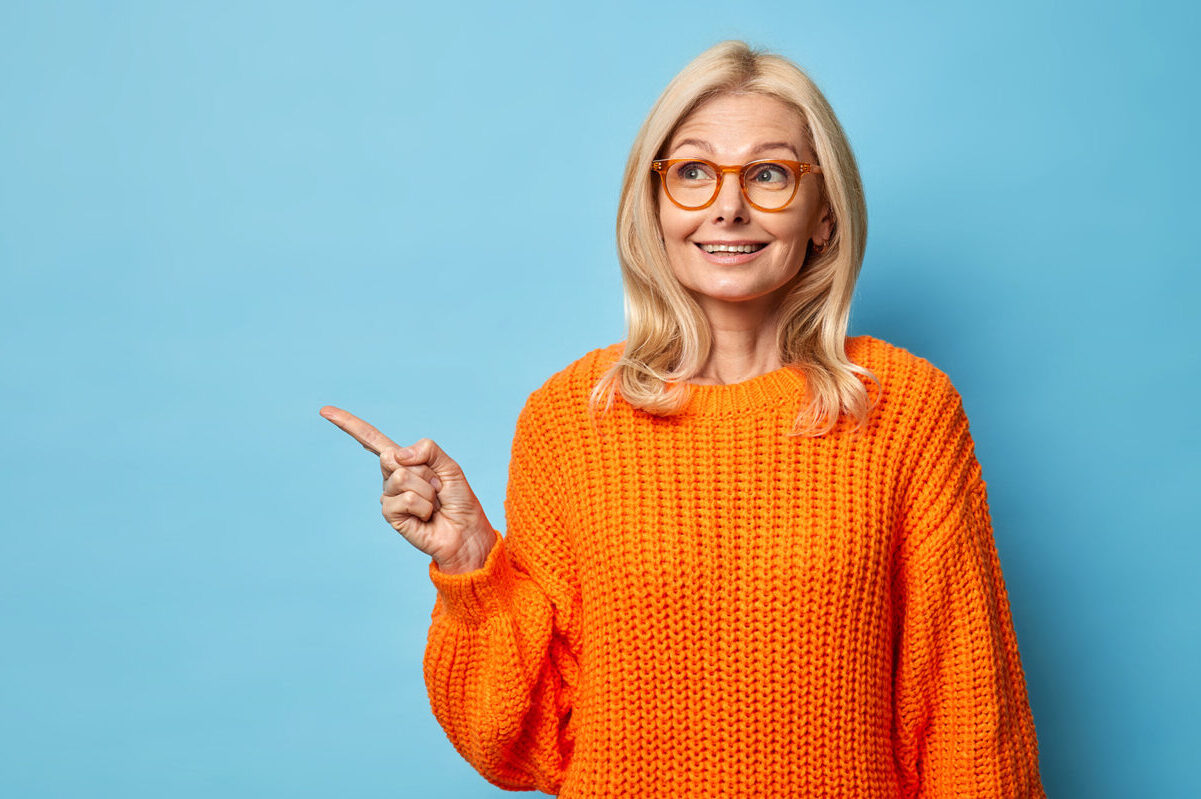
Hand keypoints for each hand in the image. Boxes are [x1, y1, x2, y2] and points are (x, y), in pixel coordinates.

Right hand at [319, 405, 494, 573]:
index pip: (372, 439)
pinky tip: (426, 516)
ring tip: (433, 503)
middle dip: (424, 470)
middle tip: (436, 487)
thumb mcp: (449, 465)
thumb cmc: (458, 499)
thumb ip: (428, 450)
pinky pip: (407, 498)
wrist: (465, 531)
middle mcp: (391, 476)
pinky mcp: (390, 514)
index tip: (325, 411)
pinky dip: (424, 506)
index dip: (349, 425)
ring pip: (402, 478)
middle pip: (393, 457)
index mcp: (403, 461)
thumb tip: (396, 454)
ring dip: (427, 490)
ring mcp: (388, 496)